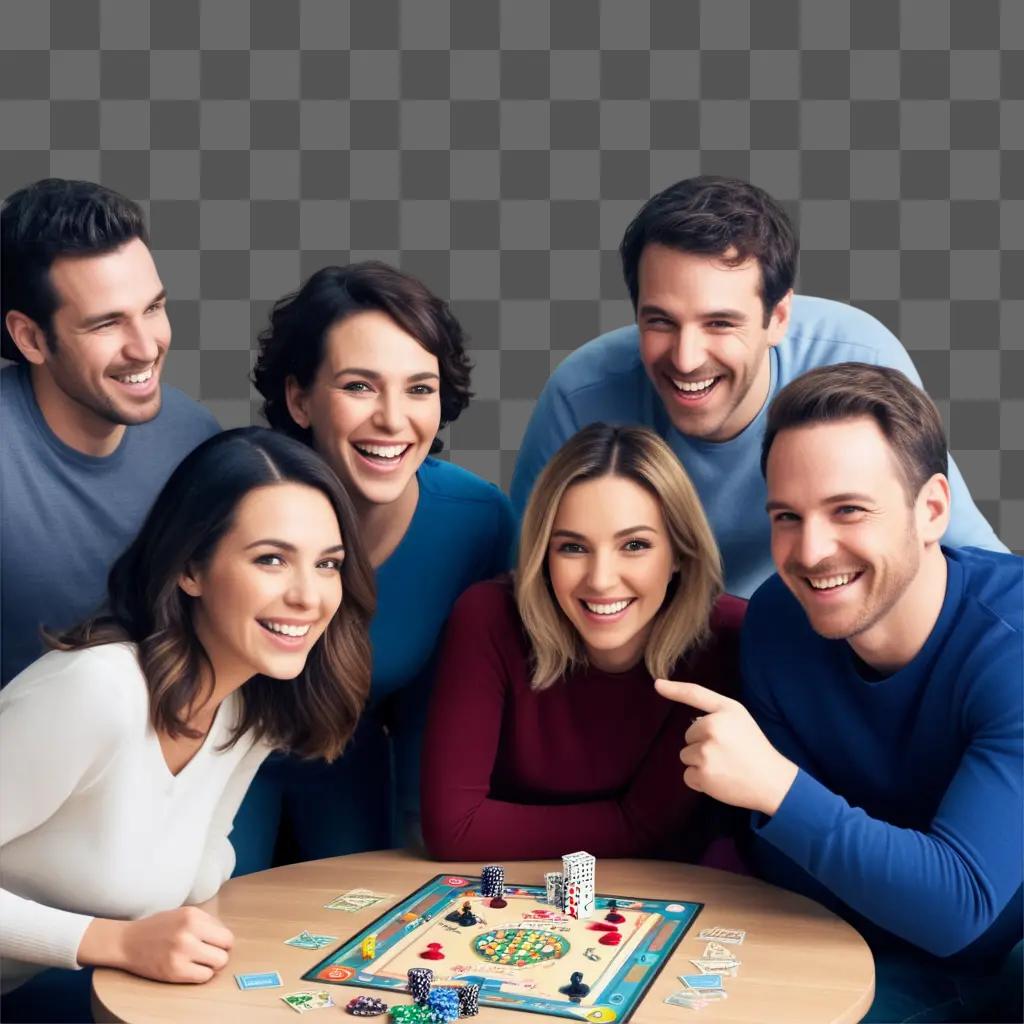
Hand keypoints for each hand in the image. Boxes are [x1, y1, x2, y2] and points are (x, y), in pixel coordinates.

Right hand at [78, 907, 233, 982]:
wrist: (127, 942)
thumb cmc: (158, 927)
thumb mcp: (184, 914)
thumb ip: (206, 922)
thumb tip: (226, 938)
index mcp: (193, 916)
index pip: (226, 934)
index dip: (222, 941)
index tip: (214, 944)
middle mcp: (189, 932)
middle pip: (225, 950)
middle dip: (220, 953)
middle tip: (208, 954)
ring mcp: (181, 953)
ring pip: (218, 964)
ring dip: (211, 965)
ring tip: (199, 961)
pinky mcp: (174, 971)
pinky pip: (203, 977)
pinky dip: (201, 975)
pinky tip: (191, 969)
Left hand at [655, 679, 797, 816]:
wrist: (772, 781)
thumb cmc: (754, 748)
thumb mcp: (740, 720)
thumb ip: (716, 715)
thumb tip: (691, 721)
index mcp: (725, 710)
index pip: (695, 693)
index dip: (674, 689)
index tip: (658, 685)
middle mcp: (713, 727)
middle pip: (688, 735)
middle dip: (701, 744)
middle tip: (727, 752)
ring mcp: (706, 752)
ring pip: (686, 755)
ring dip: (700, 763)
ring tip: (724, 766)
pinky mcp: (703, 775)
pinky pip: (688, 775)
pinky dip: (700, 780)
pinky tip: (719, 779)